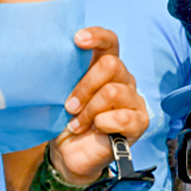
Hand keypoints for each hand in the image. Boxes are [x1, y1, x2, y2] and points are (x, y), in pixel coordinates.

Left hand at [49, 28, 149, 185]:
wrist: (69, 154)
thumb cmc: (66, 120)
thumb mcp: (61, 93)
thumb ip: (65, 73)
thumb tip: (50, 56)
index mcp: (105, 67)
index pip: (110, 42)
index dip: (96, 36)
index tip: (76, 40)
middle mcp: (123, 79)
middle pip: (111, 65)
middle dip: (85, 86)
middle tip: (69, 105)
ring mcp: (134, 100)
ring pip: (112, 91)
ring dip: (89, 110)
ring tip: (77, 123)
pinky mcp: (139, 121)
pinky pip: (122, 116)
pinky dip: (102, 124)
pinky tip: (95, 130)